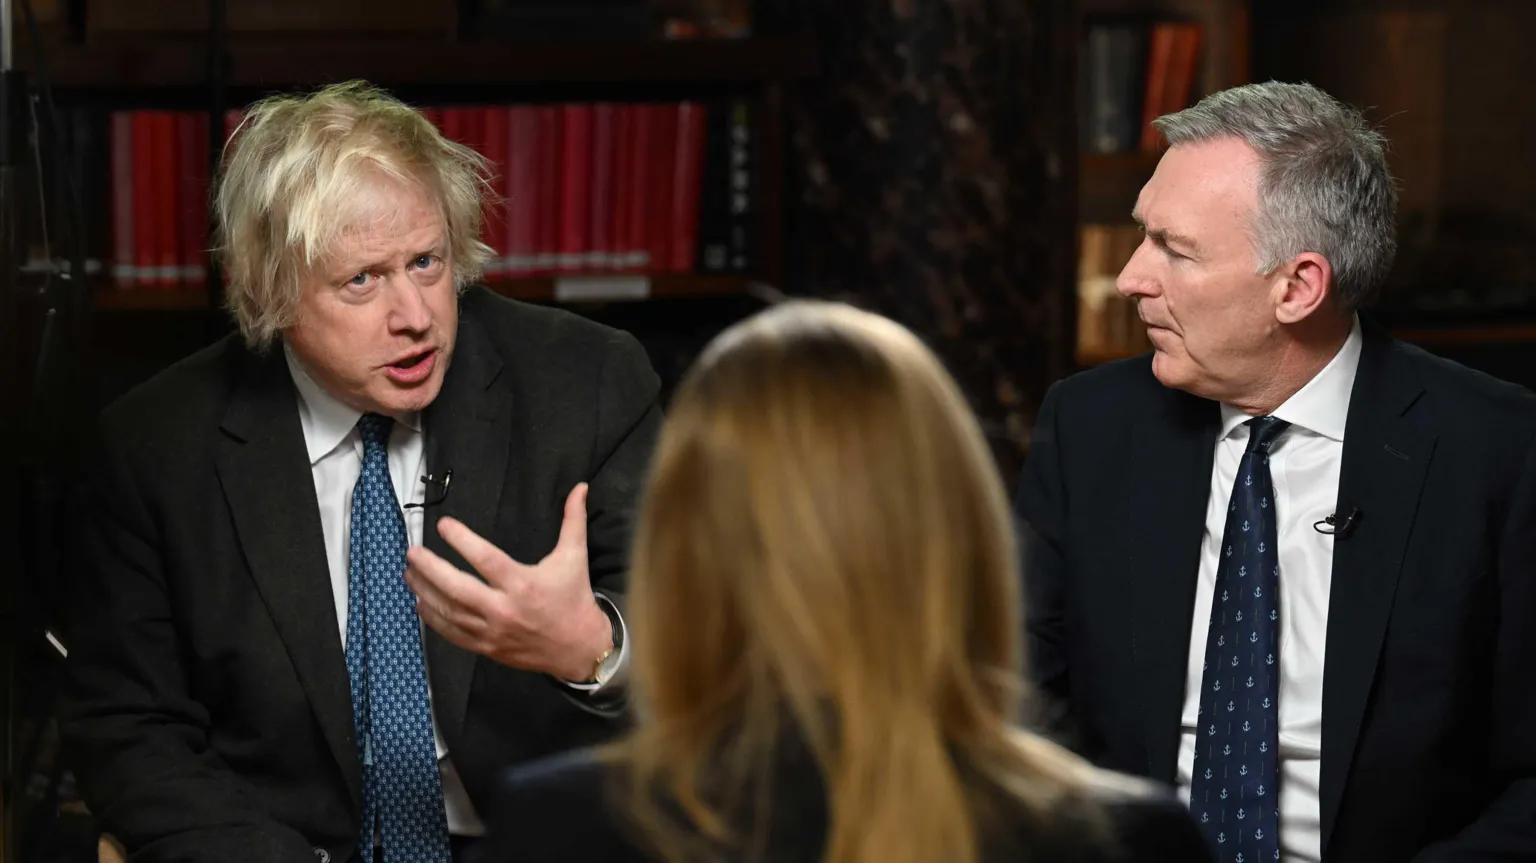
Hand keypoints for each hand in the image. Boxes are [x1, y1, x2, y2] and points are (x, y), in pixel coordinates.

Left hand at [404, 483, 613, 681]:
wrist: (579, 648)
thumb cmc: (574, 598)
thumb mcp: (575, 557)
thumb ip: (573, 520)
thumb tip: (580, 487)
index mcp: (523, 584)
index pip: (485, 559)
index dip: (462, 540)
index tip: (443, 525)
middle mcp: (504, 609)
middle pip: (458, 589)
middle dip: (430, 569)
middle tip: (413, 552)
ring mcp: (493, 631)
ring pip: (449, 612)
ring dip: (425, 591)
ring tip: (410, 572)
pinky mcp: (487, 647)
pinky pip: (453, 634)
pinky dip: (433, 619)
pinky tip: (421, 603)